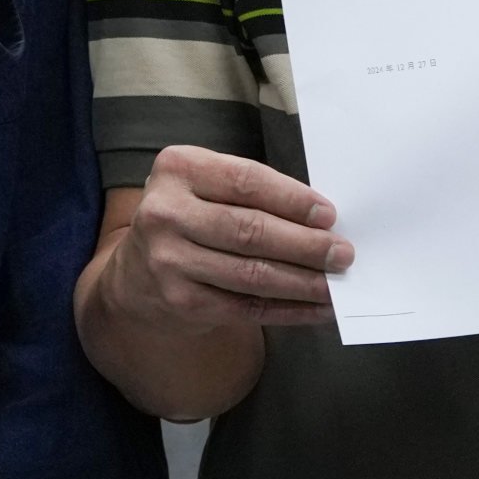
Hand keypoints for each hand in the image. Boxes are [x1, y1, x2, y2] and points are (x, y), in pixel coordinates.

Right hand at [98, 147, 350, 332]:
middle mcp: (165, 212)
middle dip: (305, 244)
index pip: (245, 181)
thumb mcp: (205, 187)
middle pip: (250, 230)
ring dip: (303, 281)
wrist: (136, 277)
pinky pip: (247, 307)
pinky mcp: (181, 301)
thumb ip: (251, 193)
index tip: (329, 216)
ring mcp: (169, 260)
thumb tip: (321, 220)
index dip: (292, 199)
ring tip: (336, 283)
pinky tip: (315, 308)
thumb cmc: (189, 220)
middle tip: (342, 253)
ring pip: (252, 274)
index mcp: (177, 168)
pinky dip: (288, 310)